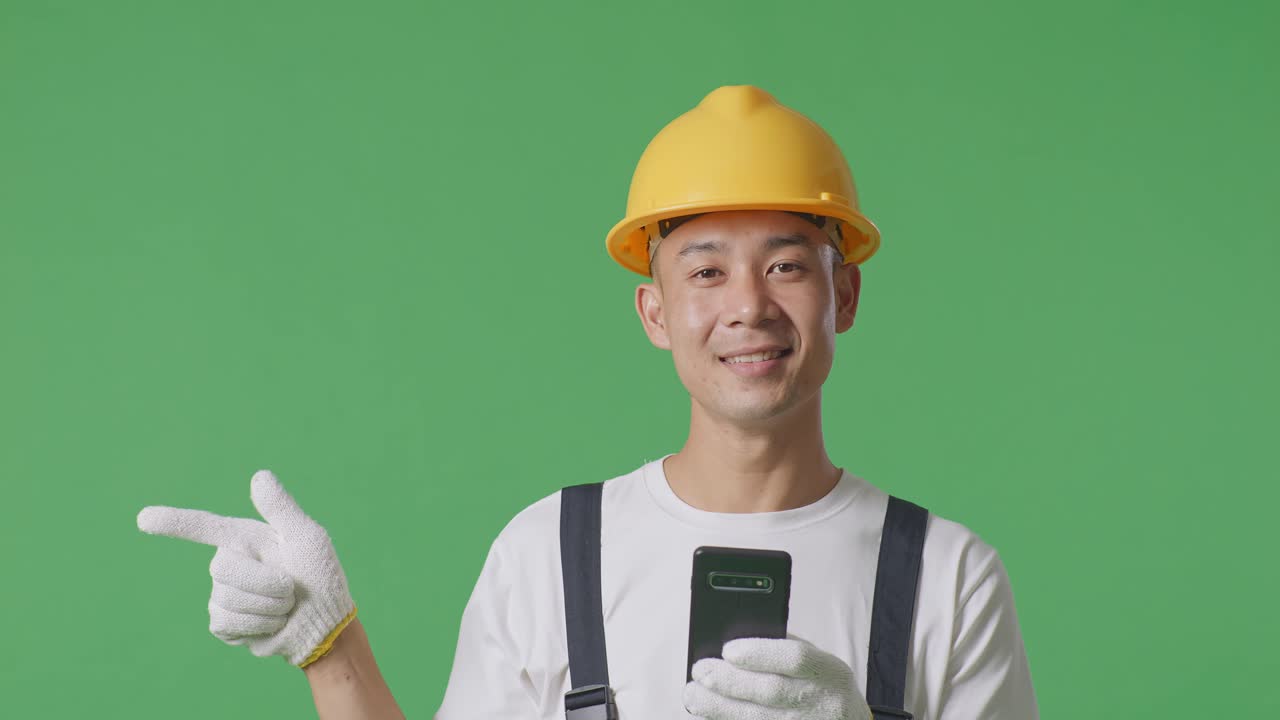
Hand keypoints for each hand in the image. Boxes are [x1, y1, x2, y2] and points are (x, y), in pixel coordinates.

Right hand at [137, 469, 357, 667]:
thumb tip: (259, 475)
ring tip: (285, 607)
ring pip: (227, 599)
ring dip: (268, 607)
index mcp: (245, 538)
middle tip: (291, 589)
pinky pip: (226, 623)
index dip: (173, 522)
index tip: (142, 518)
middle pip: (223, 569)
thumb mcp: (307, 538)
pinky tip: (271, 624)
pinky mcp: (223, 623)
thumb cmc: (320, 576)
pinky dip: (258, 626)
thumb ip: (281, 509)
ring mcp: (222, 594)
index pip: (203, 527)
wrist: (324, 623)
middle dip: (266, 583)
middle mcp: (228, 563)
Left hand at [683, 632, 871, 719]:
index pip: (795, 659)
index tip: (728, 649)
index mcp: (828, 671)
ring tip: (693, 695)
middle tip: (700, 670)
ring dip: (718, 707)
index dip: (760, 653)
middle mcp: (817, 701)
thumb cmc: (824, 686)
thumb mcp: (820, 661)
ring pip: (756, 719)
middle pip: (769, 691)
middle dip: (728, 680)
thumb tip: (738, 639)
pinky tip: (709, 713)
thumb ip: (785, 647)